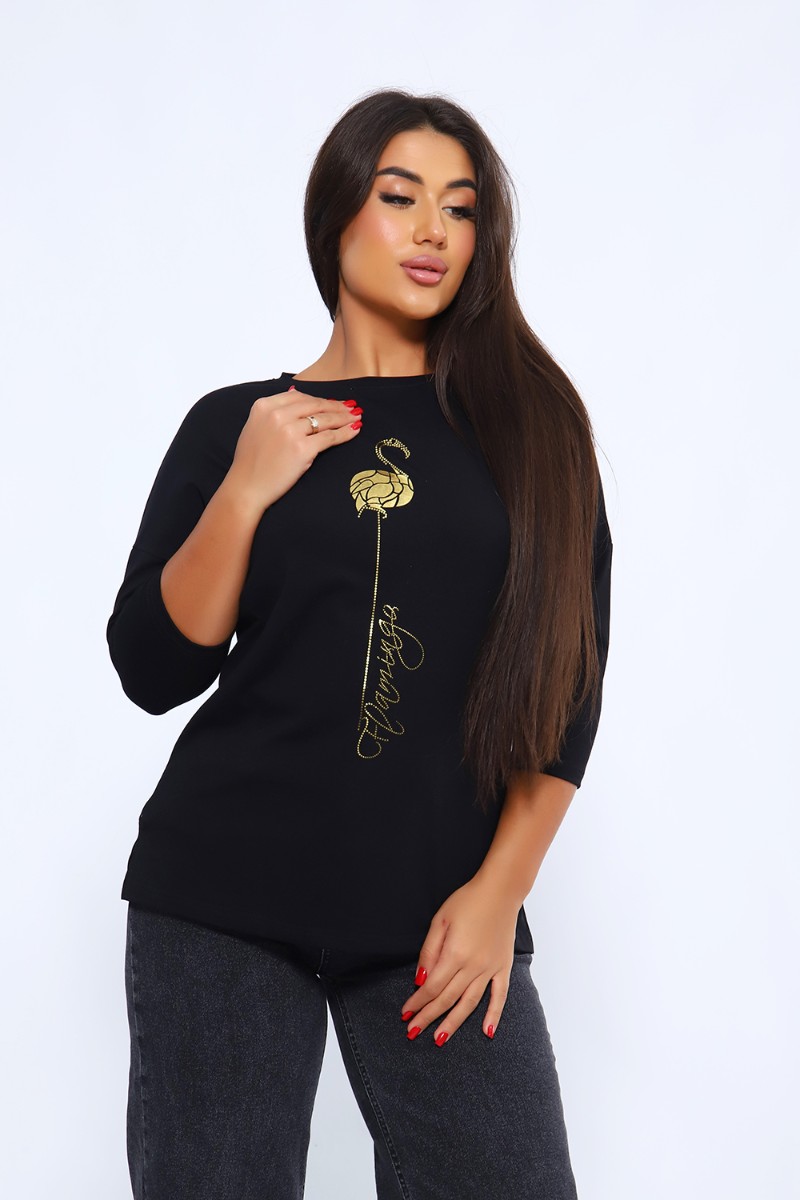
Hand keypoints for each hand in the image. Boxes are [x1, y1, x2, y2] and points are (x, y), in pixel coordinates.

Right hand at [226, 385, 362, 513]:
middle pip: (315, 405)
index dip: (319, 399)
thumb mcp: (255, 425)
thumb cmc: (250, 461)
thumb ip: (274, 409)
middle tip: (351, 408)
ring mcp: (290, 431)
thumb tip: (294, 391)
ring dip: (344, 417)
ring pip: (325, 419)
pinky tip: (354, 431)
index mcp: (264, 406)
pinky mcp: (302, 448)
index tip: (332, 402)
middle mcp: (277, 415)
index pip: (299, 396)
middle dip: (336, 406)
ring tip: (356, 418)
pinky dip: (345, 433)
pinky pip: (330, 437)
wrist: (247, 487)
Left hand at [399, 876, 518, 1045]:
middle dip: (428, 1017)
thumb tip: (420, 980)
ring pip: (470, 1003)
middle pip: (447, 999)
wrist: (500, 891)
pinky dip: (494, 1015)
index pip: (432, 987)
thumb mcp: (440, 920)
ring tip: (439, 1039)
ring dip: (454, 1023)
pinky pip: (500, 996)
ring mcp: (490, 968)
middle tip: (413, 1032)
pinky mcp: (504, 967)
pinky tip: (487, 1032)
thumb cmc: (467, 901)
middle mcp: (474, 966)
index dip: (418, 1002)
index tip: (405, 1013)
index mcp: (455, 953)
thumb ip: (429, 951)